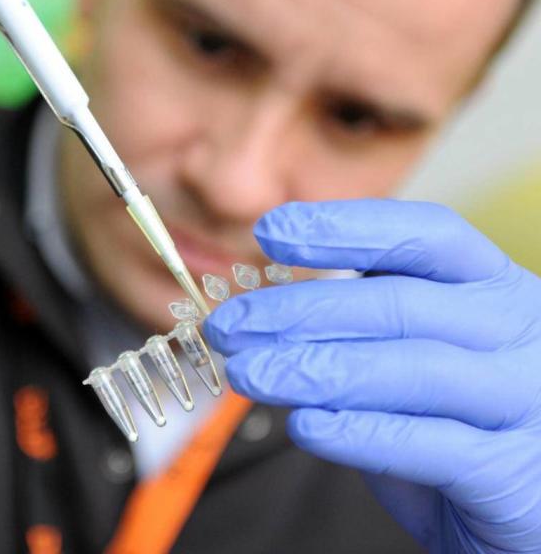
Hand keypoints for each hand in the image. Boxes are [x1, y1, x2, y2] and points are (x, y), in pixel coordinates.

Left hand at [204, 200, 540, 552]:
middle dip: (298, 310)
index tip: (269, 232)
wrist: (532, 511)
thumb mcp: (418, 356)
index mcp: (493, 288)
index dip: (344, 227)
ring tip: (247, 373)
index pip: (423, 235)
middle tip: (229, 325)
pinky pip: (426, 444)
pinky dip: (356, 432)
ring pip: (409, 368)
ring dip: (313, 368)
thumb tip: (265, 314)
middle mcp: (519, 331)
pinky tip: (305, 426)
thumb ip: (364, 330)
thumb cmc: (460, 423)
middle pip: (398, 302)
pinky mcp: (516, 471)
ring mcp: (527, 399)